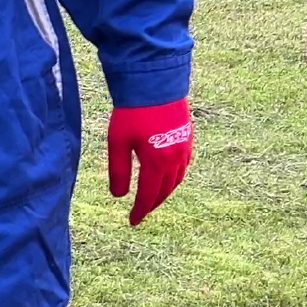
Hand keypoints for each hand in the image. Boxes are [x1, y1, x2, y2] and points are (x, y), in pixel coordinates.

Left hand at [106, 97, 191, 226]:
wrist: (156, 85)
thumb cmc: (133, 114)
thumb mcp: (118, 144)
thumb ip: (118, 171)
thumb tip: (119, 196)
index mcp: (157, 163)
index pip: (148, 196)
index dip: (140, 210)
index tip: (132, 221)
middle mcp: (175, 159)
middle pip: (165, 190)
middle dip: (152, 203)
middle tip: (141, 211)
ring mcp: (184, 147)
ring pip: (177, 178)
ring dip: (165, 191)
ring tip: (152, 197)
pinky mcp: (188, 136)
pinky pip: (184, 164)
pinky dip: (175, 176)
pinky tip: (167, 175)